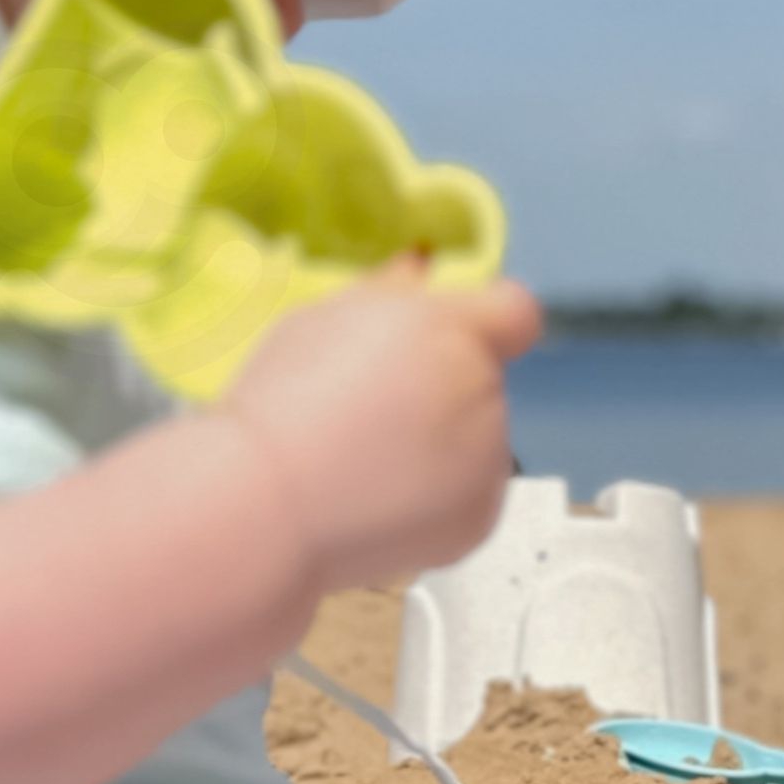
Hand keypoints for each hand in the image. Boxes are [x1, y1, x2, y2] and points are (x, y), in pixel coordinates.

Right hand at [224, 269, 541, 592]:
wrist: (267, 506)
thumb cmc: (283, 404)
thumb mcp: (325, 319)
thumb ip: (389, 290)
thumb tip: (422, 266)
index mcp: (452, 332)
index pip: (516, 312)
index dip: (490, 321)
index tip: (455, 337)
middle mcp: (485, 393)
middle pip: (483, 380)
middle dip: (442, 388)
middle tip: (370, 412)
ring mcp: (488, 461)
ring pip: (477, 440)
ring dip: (440, 445)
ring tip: (365, 461)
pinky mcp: (482, 517)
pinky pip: (469, 494)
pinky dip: (436, 498)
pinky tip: (379, 499)